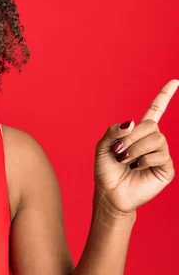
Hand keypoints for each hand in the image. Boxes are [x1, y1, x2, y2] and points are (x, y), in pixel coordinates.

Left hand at [94, 79, 178, 214]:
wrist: (109, 193)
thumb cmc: (106, 170)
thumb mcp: (102, 147)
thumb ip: (114, 131)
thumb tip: (132, 122)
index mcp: (137, 133)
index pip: (155, 111)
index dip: (165, 96)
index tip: (175, 81)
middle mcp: (152, 141)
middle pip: (150, 126)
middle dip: (131, 137)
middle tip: (119, 151)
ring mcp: (161, 154)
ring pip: (156, 139)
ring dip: (135, 149)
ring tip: (125, 160)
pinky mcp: (165, 168)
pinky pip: (159, 155)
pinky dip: (143, 160)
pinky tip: (136, 168)